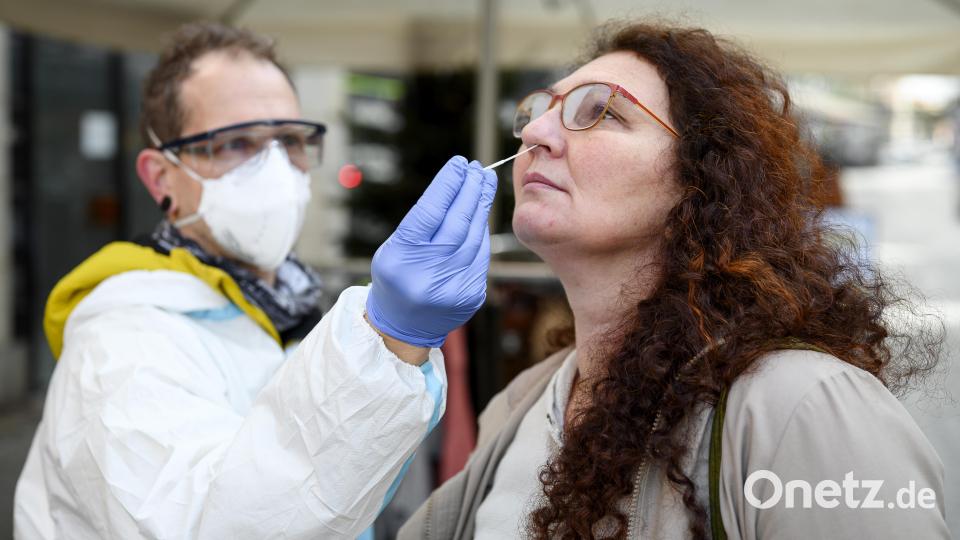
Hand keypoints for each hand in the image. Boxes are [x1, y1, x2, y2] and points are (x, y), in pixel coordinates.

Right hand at [366, 156, 496, 347]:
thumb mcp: (394, 248)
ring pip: (474, 236)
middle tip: (478, 169)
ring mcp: (453, 287)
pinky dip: (481, 232)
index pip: (431, 212)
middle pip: (457, 222)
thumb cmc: (396, 277)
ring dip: (481, 206)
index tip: (460, 163)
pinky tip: (481, 213)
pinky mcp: (471, 295)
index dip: (448, 184)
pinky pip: (481, 254)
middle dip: (471, 190)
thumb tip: (457, 185)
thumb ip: (422, 222)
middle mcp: (428, 275)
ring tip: (484, 182)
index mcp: (401, 259)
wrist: (404, 326)